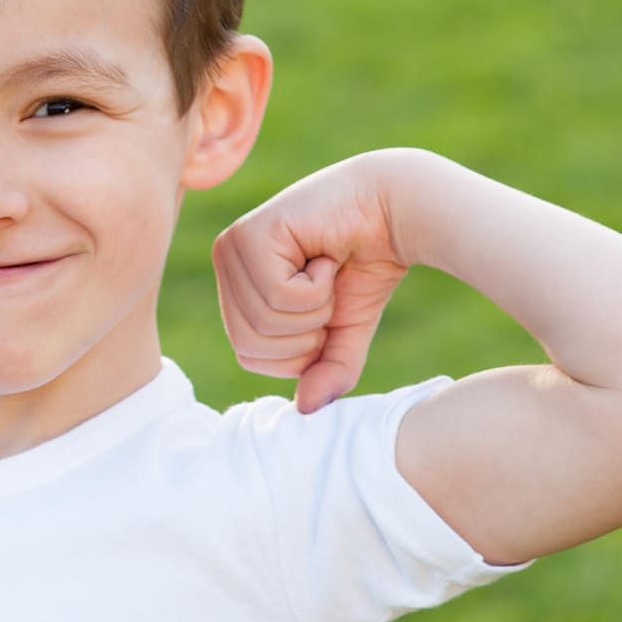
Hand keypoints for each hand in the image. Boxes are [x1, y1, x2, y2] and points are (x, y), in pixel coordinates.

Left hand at [211, 154, 408, 411]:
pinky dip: (316, 287)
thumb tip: (304, 409)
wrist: (397, 212)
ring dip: (313, 309)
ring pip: (263, 323)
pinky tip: (323, 254)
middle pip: (249, 344)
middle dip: (305, 334)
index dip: (297, 352)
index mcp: (235, 286)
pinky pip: (278, 297)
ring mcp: (232, 246)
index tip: (325, 310)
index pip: (247, 356)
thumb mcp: (343, 333)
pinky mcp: (251, 234)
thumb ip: (323, 371)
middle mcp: (224, 262)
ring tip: (325, 268)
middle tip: (327, 289)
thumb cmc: (364, 268)